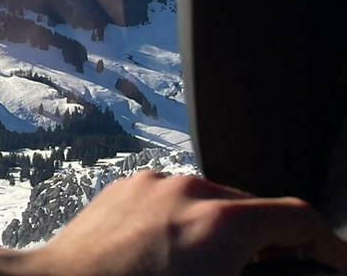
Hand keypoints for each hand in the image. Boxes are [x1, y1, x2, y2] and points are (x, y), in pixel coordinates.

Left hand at [0, 171, 346, 275]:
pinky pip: (173, 202)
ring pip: (213, 205)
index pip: (299, 219)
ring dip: (228, 236)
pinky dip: (188, 227)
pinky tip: (179, 261)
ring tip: (222, 271)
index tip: (332, 266)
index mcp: (222, 221)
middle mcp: (190, 190)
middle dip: (274, 247)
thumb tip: (265, 267)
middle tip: (280, 275)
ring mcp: (153, 185)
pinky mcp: (124, 188)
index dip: (325, 248)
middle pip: (256, 211)